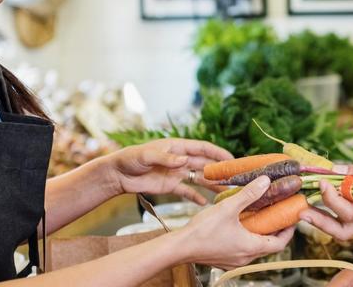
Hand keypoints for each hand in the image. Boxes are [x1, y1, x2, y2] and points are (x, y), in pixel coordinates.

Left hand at [108, 138, 233, 204]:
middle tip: (235, 177)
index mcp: (178, 147)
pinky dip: (196, 197)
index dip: (218, 153)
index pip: (203, 148)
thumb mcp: (147, 156)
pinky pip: (187, 191)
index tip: (232, 159)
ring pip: (199, 178)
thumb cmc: (131, 159)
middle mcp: (181, 159)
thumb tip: (184, 161)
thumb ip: (166, 158)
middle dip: (220, 170)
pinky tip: (206, 204)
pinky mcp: (170, 186)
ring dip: (212, 184)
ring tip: (226, 191)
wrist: (117, 174)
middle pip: (205, 164)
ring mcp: (176, 173)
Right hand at [176, 176, 294, 269]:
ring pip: (256, 248)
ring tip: (263, 216)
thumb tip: (266, 181)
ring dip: (262, 234)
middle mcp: (245, 258)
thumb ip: (249, 194)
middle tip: (280, 213)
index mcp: (251, 247)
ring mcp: (234, 261)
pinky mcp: (225, 260)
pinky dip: (249, 238)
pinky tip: (243, 225)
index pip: (280, 243)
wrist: (179, 248)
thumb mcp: (228, 208)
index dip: (289, 229)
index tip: (292, 216)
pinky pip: (244, 250)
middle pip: (270, 246)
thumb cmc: (202, 231)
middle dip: (277, 230)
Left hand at [301, 160, 352, 240]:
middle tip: (302, 209)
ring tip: (306, 209)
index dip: (332, 196)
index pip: (348, 208)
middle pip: (342, 228)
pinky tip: (324, 200)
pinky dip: (334, 213)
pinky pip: (349, 219)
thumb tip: (333, 170)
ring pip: (344, 228)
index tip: (322, 180)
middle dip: (320, 220)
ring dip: (324, 220)